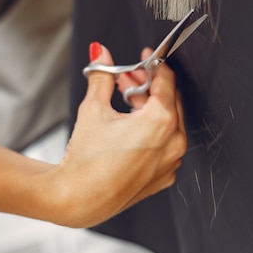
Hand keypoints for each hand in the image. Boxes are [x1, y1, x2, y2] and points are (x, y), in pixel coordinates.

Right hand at [51, 43, 186, 227]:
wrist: (79, 200)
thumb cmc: (86, 160)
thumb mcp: (93, 108)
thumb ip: (102, 76)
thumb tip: (101, 53)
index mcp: (161, 121)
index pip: (167, 82)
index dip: (155, 65)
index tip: (147, 58)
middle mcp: (174, 142)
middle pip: (170, 101)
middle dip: (150, 86)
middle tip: (129, 79)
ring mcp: (172, 161)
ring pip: (170, 123)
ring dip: (151, 109)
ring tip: (126, 102)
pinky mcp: (166, 176)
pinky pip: (167, 146)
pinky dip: (155, 133)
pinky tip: (133, 128)